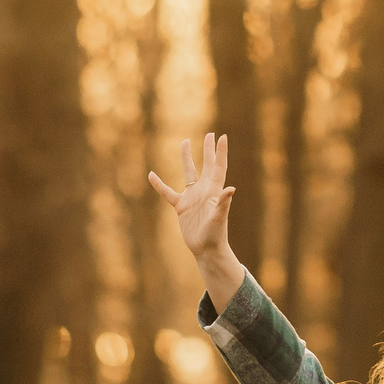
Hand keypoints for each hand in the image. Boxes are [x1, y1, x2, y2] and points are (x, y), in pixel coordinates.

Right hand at [148, 135, 235, 258]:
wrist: (206, 250)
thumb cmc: (216, 235)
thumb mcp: (219, 218)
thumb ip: (223, 203)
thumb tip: (232, 188)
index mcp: (214, 190)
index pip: (218, 167)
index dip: (221, 152)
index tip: (223, 137)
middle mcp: (204, 191)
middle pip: (206, 165)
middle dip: (208, 149)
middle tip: (209, 134)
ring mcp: (192, 197)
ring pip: (188, 173)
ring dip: (187, 158)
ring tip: (185, 142)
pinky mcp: (181, 207)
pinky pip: (168, 193)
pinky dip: (159, 185)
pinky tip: (151, 175)